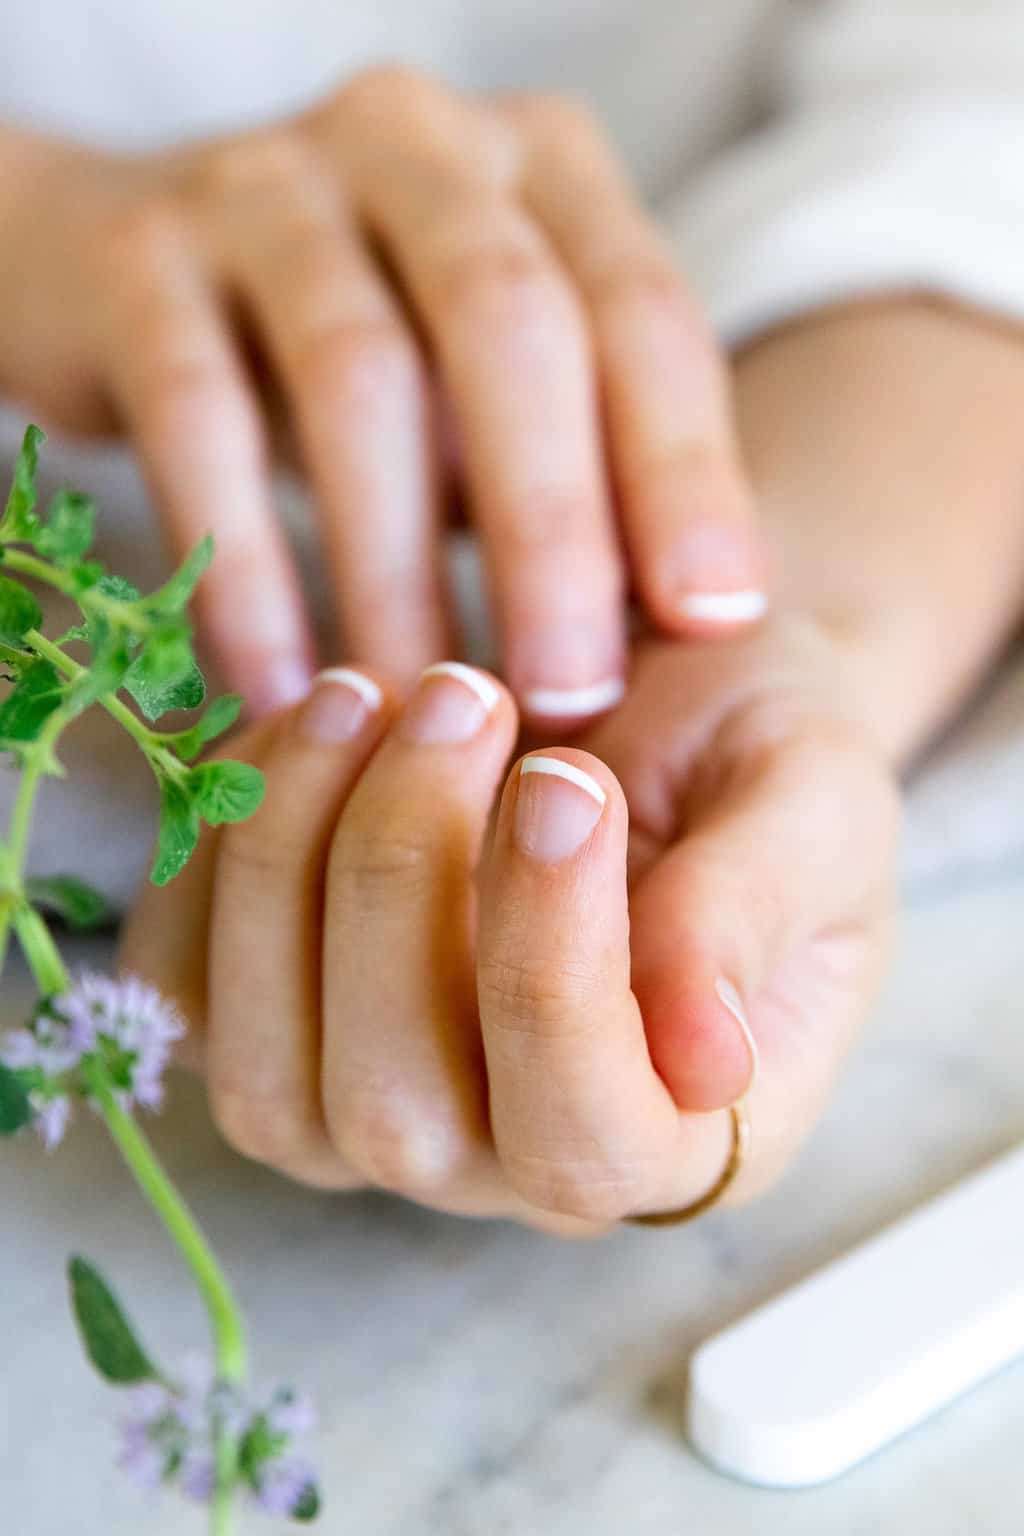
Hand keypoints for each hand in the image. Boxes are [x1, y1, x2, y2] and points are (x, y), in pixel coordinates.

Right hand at [0, 75, 762, 720]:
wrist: (129, 266)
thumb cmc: (374, 362)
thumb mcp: (497, 392)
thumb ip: (593, 466)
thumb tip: (697, 626)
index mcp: (540, 169)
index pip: (640, 311)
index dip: (684, 468)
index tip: (709, 620)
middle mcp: (416, 143)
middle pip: (507, 320)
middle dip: (550, 522)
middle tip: (567, 693)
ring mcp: (267, 183)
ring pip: (356, 374)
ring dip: (395, 569)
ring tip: (418, 708)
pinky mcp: (138, 254)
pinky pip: (198, 418)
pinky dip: (244, 566)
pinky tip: (277, 684)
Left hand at [121, 619, 898, 1230]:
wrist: (668, 706)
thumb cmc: (756, 759)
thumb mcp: (813, 804)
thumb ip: (753, 915)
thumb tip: (704, 1057)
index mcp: (678, 1134)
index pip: (585, 1136)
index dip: (552, 967)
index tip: (566, 781)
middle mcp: (509, 1160)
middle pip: (397, 1108)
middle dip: (401, 875)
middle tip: (458, 695)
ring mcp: (371, 1105)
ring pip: (265, 1069)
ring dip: (286, 858)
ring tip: (365, 694)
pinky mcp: (271, 1022)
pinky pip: (179, 988)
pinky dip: (207, 853)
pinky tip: (292, 731)